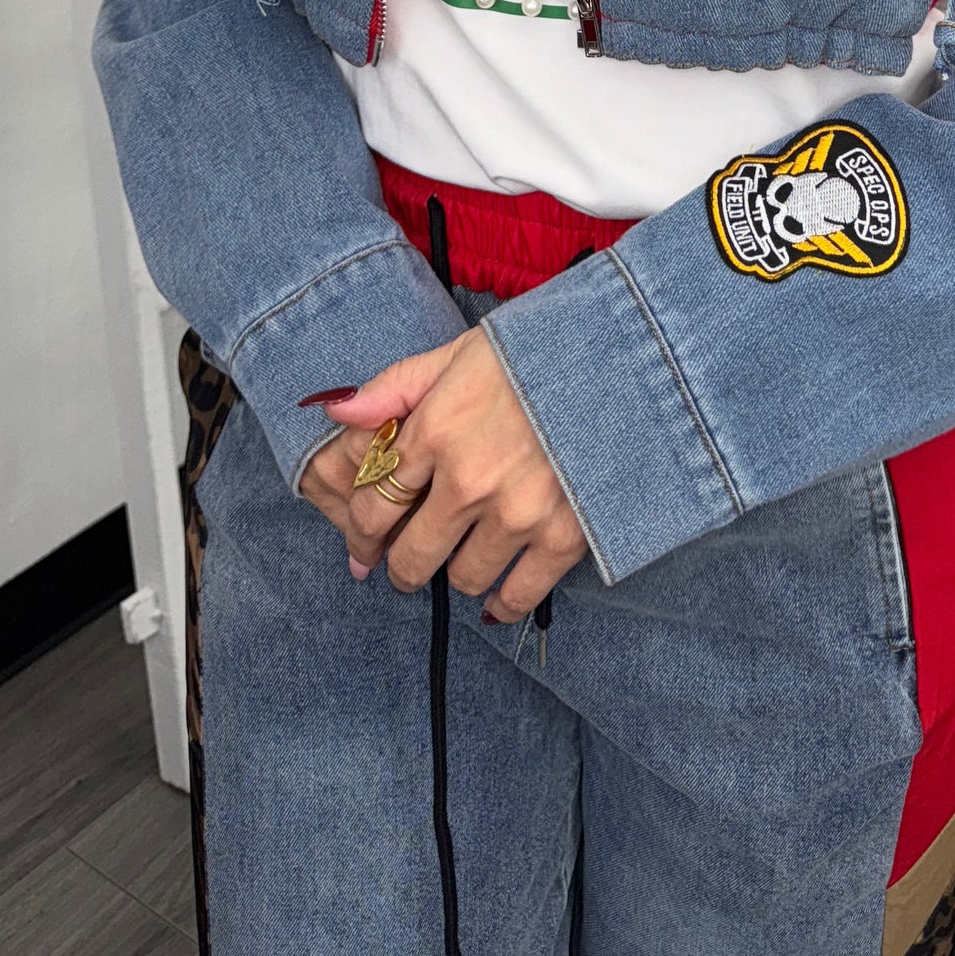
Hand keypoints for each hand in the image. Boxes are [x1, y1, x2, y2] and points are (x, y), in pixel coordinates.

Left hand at [302, 331, 587, 618]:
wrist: (622, 359)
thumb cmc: (535, 351)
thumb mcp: (458, 353)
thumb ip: (394, 386)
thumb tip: (332, 408)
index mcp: (436, 430)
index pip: (374, 502)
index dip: (363, 529)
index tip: (366, 538)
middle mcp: (468, 479)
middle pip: (411, 554)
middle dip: (401, 563)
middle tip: (405, 562)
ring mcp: (516, 513)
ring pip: (460, 578)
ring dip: (455, 573)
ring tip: (462, 557)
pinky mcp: (563, 536)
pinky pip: (517, 597)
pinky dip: (502, 604)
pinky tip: (495, 597)